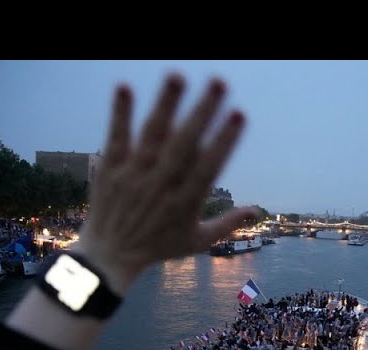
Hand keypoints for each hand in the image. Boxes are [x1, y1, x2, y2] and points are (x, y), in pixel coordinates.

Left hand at [75, 74, 259, 295]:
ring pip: (152, 136)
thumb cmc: (158, 247)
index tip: (240, 115)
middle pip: (184, 144)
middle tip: (219, 82)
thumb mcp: (198, 242)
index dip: (224, 140)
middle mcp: (161, 186)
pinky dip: (120, 114)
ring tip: (178, 75)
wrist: (109, 257)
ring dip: (166, 105)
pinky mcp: (111, 170)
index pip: (209, 166)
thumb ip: (229, 224)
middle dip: (202, 112)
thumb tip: (258, 211)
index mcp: (186, 203)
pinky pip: (116, 139)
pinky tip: (125, 87)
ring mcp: (134, 176)